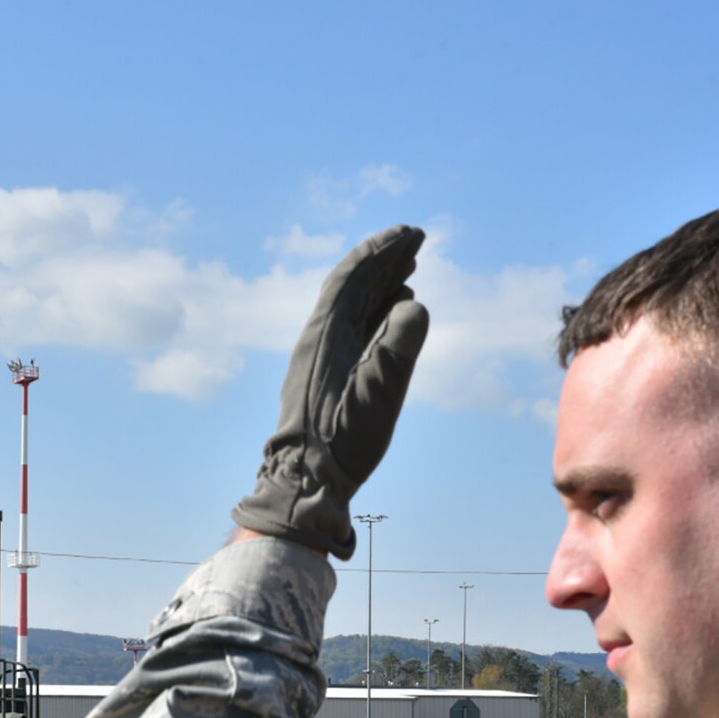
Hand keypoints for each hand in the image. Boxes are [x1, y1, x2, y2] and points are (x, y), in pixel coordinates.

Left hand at [232, 226, 429, 558]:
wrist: (303, 483)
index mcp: (325, 334)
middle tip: (415, 241)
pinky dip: (376, 312)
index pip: (354, 276)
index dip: (382, 249)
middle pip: (353, 286)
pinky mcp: (326, 377)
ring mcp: (321, 357)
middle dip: (384, 261)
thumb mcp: (378, 394)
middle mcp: (319, 338)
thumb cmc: (340, 443)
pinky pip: (353, 329)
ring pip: (353, 307)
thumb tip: (414, 303)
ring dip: (381, 284)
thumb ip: (398, 346)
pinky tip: (393, 316)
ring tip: (409, 271)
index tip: (411, 233)